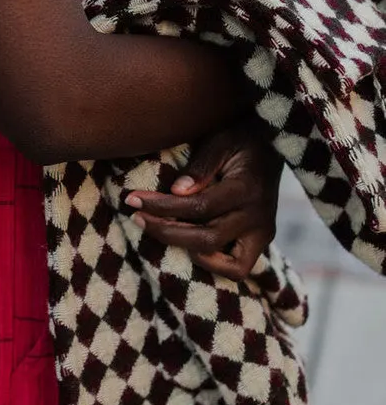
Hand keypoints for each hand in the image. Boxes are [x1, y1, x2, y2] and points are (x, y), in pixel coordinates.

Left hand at [125, 119, 282, 281]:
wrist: (272, 142)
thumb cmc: (239, 136)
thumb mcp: (219, 140)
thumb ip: (200, 167)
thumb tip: (175, 192)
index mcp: (247, 188)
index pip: (199, 207)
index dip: (162, 206)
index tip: (133, 199)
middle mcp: (258, 216)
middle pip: (206, 237)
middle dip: (165, 230)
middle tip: (136, 216)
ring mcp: (263, 232)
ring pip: (220, 258)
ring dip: (183, 248)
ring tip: (155, 229)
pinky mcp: (260, 240)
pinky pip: (236, 268)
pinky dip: (211, 264)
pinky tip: (187, 246)